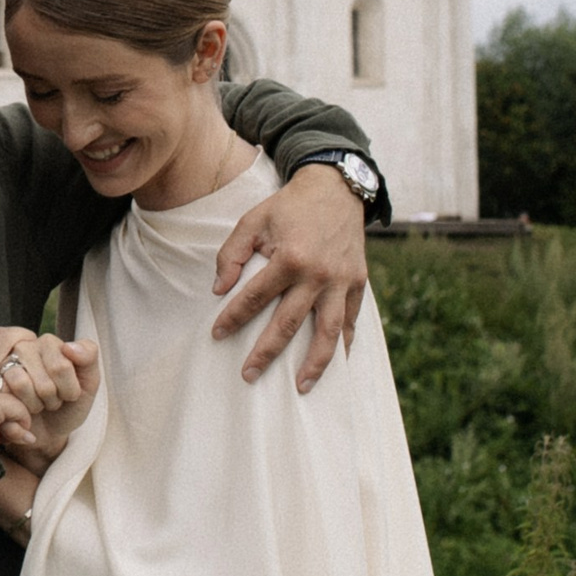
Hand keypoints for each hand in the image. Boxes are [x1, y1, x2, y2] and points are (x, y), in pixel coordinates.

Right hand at [0, 333, 99, 469]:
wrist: (50, 434)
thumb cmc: (68, 407)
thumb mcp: (88, 384)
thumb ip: (88, 357)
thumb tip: (69, 346)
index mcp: (49, 343)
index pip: (62, 362)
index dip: (69, 387)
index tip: (69, 393)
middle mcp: (25, 346)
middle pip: (42, 372)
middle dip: (54, 396)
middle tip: (52, 401)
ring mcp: (6, 364)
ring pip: (21, 381)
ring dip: (36, 404)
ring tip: (38, 406)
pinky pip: (4, 395)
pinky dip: (20, 413)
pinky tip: (23, 413)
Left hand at [211, 162, 369, 388]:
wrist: (336, 189)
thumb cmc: (289, 207)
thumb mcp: (253, 220)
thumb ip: (231, 253)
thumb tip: (218, 289)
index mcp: (289, 258)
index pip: (255, 297)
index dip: (234, 317)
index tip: (217, 335)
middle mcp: (317, 274)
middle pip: (289, 323)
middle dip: (267, 352)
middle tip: (248, 374)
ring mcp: (341, 281)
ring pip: (327, 331)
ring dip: (315, 362)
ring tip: (301, 386)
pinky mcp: (358, 283)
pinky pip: (350, 320)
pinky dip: (343, 343)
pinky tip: (336, 364)